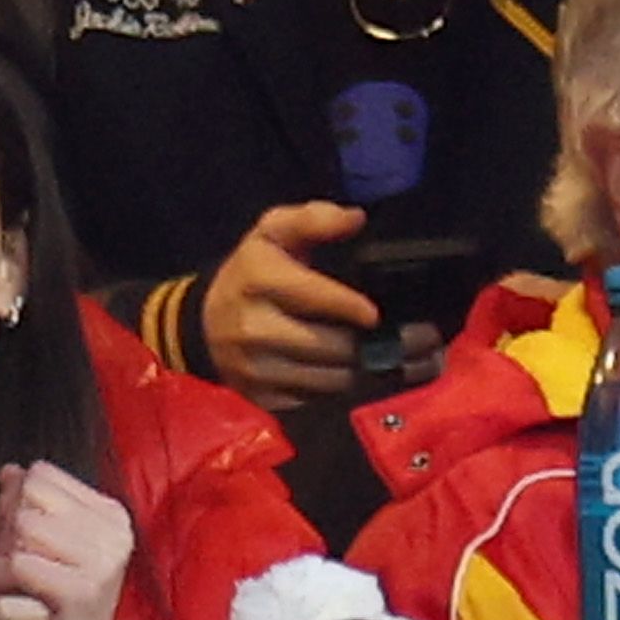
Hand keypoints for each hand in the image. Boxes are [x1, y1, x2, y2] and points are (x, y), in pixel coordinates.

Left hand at [0, 461, 133, 619]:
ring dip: (2, 555)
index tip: (16, 540)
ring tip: (6, 581)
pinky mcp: (84, 590)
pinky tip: (3, 596)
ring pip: (24, 525)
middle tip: (7, 564)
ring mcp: (104, 561)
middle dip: (8, 529)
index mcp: (110, 514)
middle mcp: (115, 532)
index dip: (16, 504)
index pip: (41, 475)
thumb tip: (10, 470)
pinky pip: (20, 562)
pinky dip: (0, 578)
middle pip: (31, 495)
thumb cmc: (48, 603)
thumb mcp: (34, 543)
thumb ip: (23, 504)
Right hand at [201, 201, 382, 410]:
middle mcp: (252, 328)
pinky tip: (359, 376)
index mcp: (258, 279)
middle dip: (372, 344)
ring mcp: (254, 370)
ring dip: (362, 370)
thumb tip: (356, 219)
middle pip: (328, 345)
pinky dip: (340, 391)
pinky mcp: (260, 399)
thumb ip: (314, 219)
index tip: (375, 314)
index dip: (348, 306)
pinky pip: (314, 401)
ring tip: (394, 358)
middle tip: (416, 340)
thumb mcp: (273, 232)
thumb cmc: (250, 274)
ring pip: (327, 380)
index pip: (312, 296)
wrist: (203, 326)